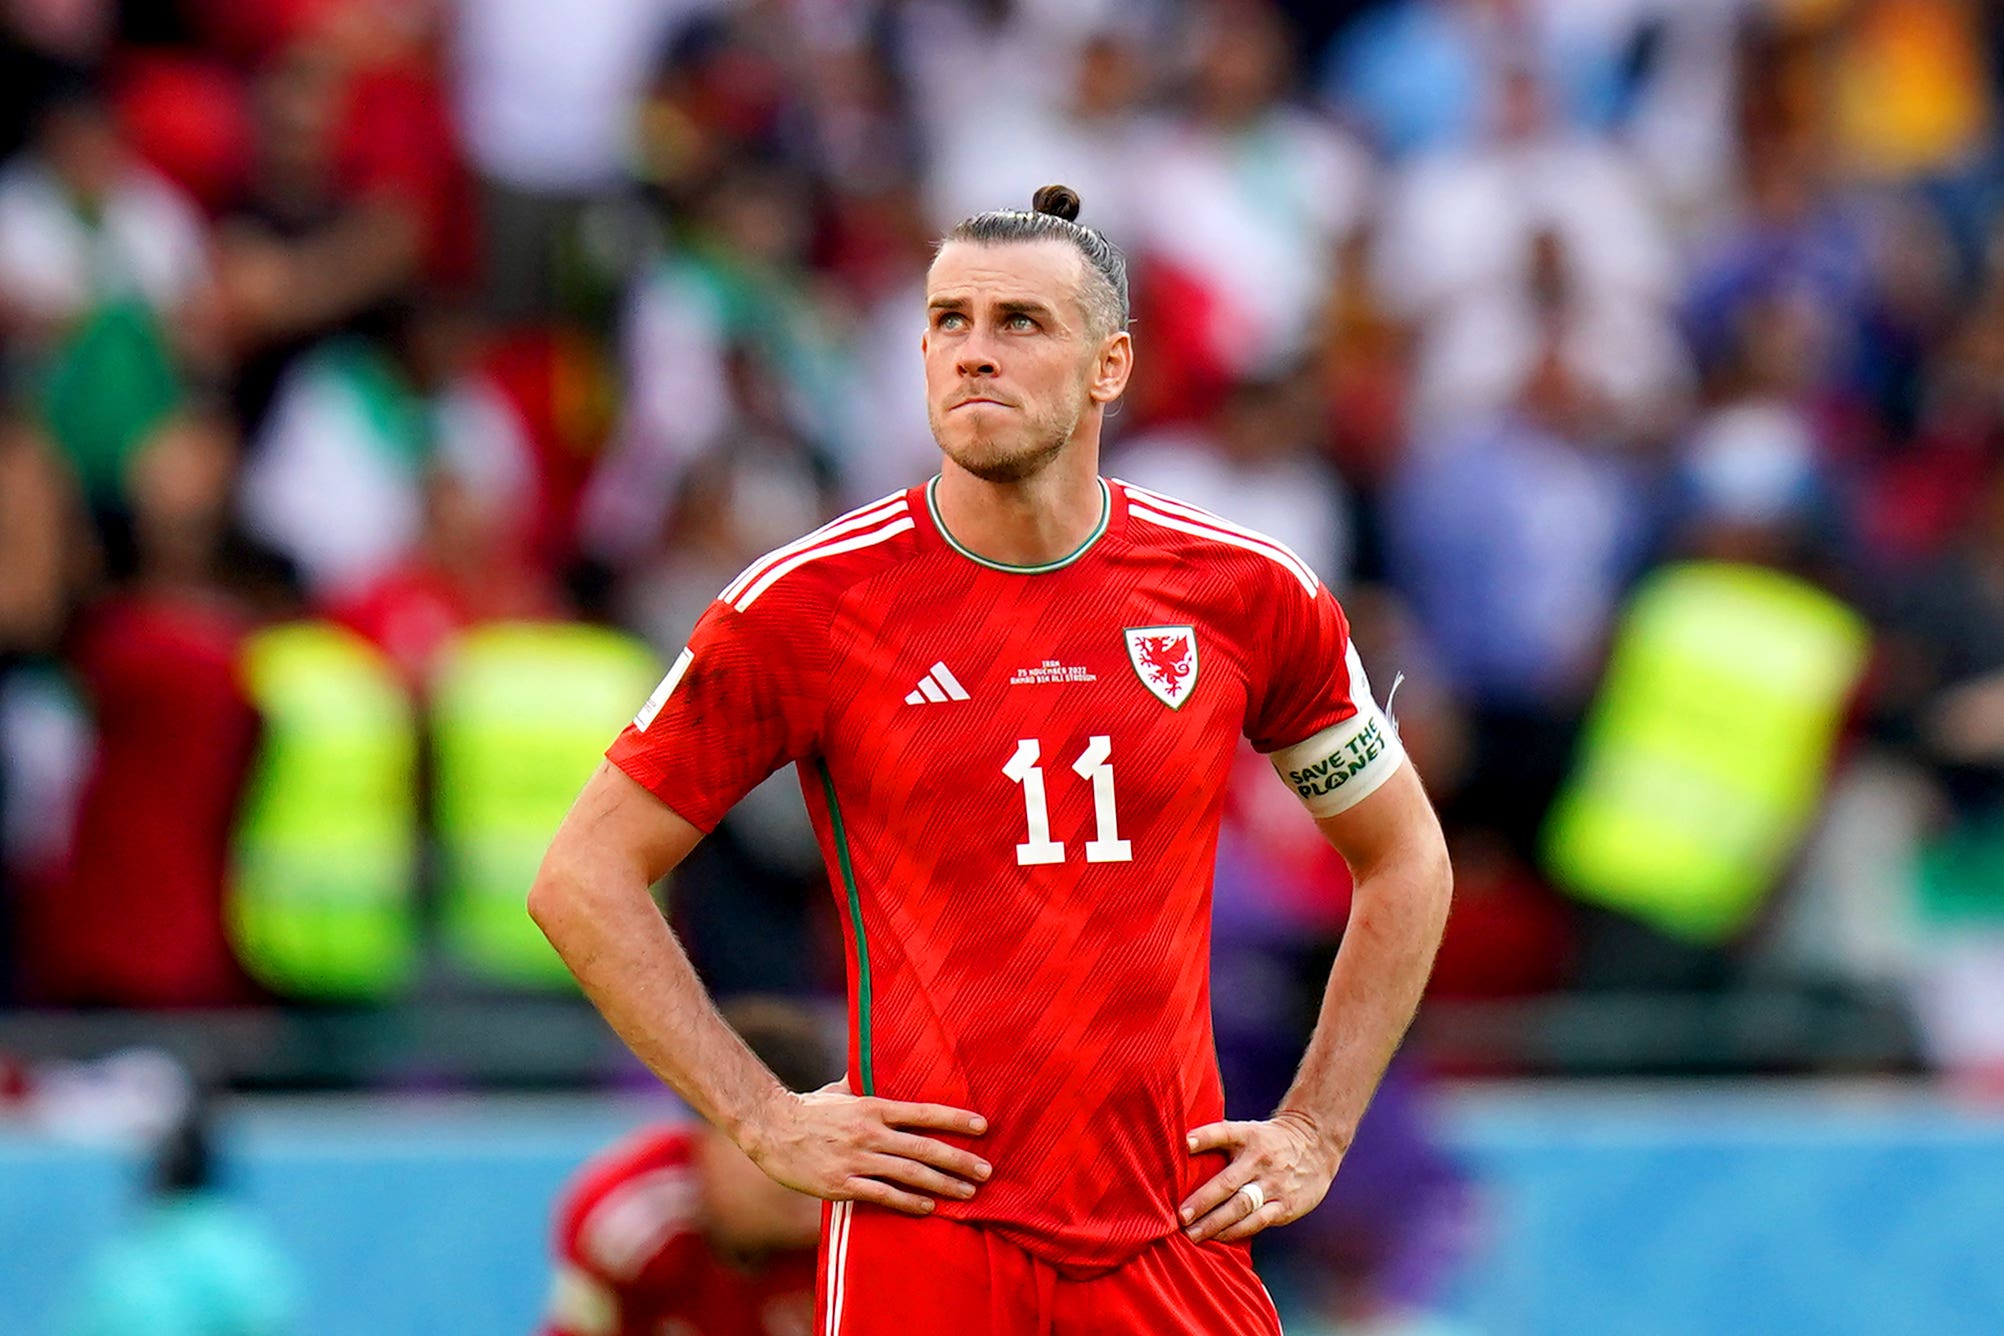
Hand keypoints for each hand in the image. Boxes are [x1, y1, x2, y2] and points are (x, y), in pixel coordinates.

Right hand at [741, 1079, 990, 1216]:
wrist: (769, 1128)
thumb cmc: (807, 1108)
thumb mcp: (839, 1089)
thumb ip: (863, 1083)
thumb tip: (877, 1067)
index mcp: (872, 1107)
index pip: (923, 1112)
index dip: (955, 1120)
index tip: (983, 1126)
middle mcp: (870, 1132)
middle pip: (924, 1147)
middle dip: (960, 1160)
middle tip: (987, 1171)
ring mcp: (856, 1159)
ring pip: (909, 1174)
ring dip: (943, 1184)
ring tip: (968, 1194)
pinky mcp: (841, 1184)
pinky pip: (882, 1195)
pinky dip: (908, 1202)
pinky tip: (928, 1207)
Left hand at [1178, 1109, 1341, 1243]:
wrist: (1316, 1144)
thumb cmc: (1269, 1141)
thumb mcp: (1247, 1131)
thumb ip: (1219, 1142)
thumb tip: (1180, 1153)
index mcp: (1248, 1136)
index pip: (1223, 1133)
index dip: (1202, 1138)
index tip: (1184, 1144)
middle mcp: (1260, 1160)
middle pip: (1227, 1183)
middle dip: (1202, 1202)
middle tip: (1181, 1217)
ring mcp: (1274, 1184)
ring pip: (1242, 1207)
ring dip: (1216, 1224)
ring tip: (1194, 1235)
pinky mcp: (1285, 1205)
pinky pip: (1258, 1222)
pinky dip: (1237, 1231)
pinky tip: (1219, 1237)